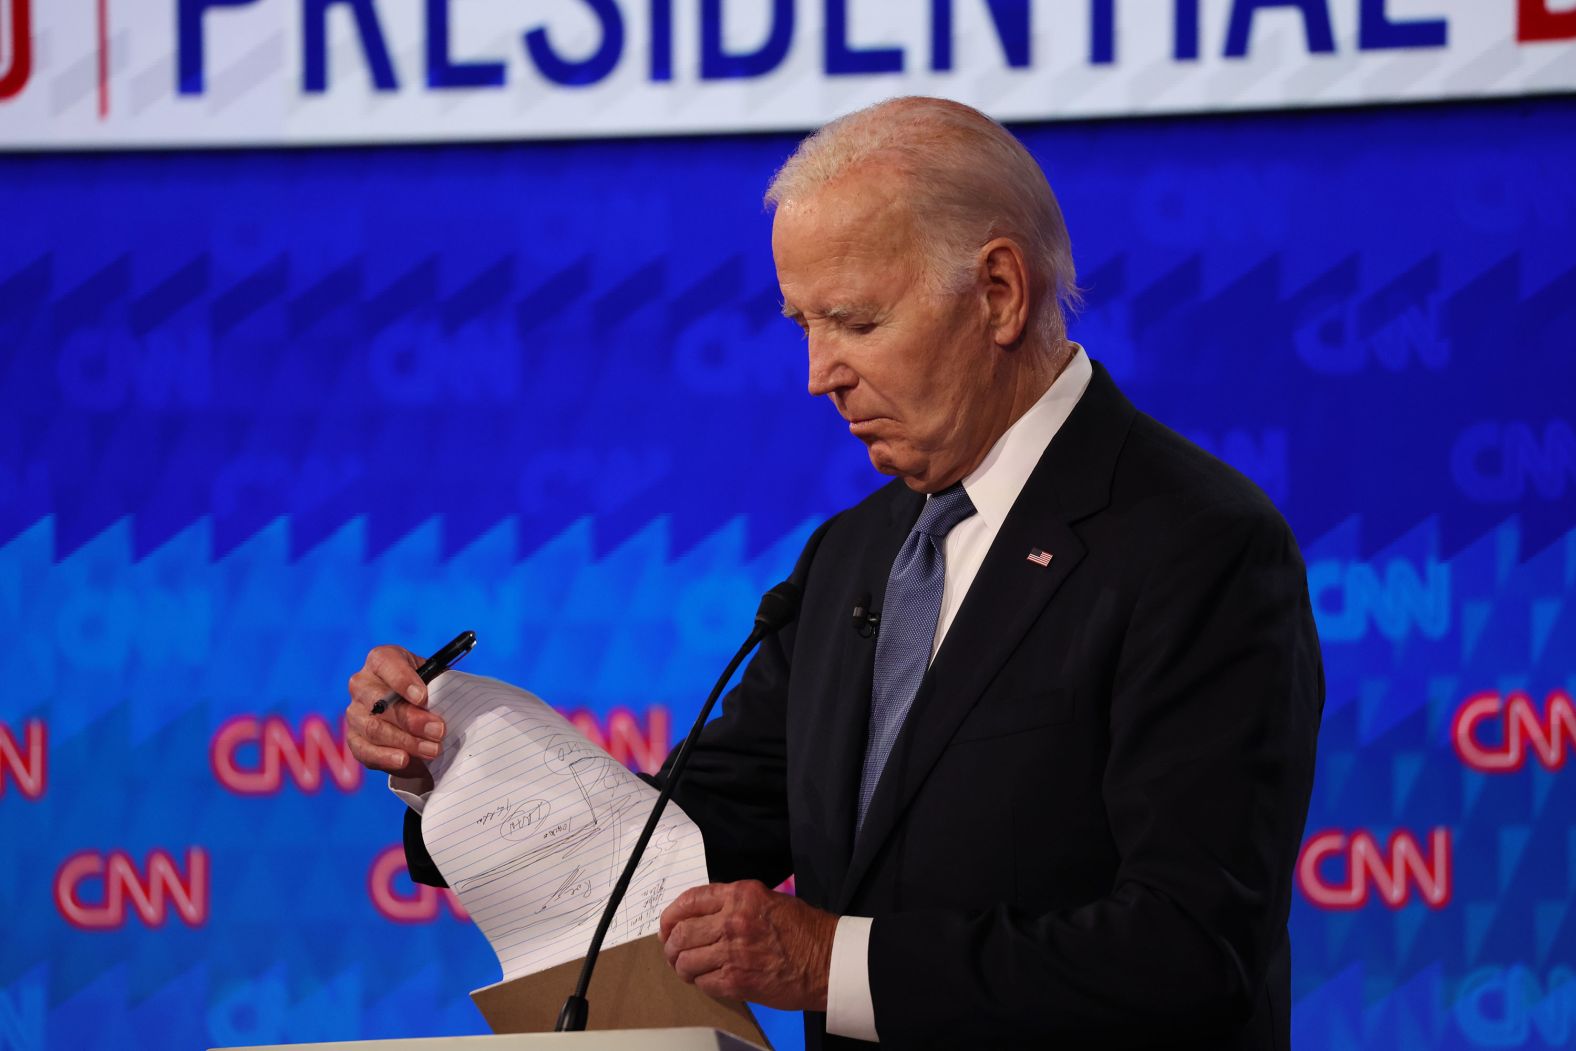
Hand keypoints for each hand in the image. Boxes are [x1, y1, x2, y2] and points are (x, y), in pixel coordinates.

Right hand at [345, 644, 444, 787]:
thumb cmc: (428, 691)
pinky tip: (404, 760)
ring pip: (374, 728)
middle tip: (439, 730)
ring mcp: (354, 713)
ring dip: (406, 741)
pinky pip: (364, 750)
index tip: (422, 697)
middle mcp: (362, 684)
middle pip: (380, 702)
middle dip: (411, 719)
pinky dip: (385, 757)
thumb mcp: (436, 681)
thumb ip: (439, 687)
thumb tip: (451, 703)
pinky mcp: (354, 739)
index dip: (403, 680)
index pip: (385, 663)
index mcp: (381, 660)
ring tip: (433, 750)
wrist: (417, 714)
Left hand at [659, 880, 836, 1011]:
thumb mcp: (769, 900)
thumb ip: (735, 904)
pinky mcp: (736, 980)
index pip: (689, 900)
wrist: (828, 960)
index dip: (671, 916)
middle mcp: (732, 919)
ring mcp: (733, 951)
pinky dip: (701, 983)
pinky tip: (710, 981)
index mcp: (740, 895)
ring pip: (686, 960)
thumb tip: (703, 917)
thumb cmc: (805, 930)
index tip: (668, 927)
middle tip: (675, 954)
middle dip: (672, 946)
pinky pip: (703, 982)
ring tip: (690, 970)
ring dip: (683, 968)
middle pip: (681, 933)